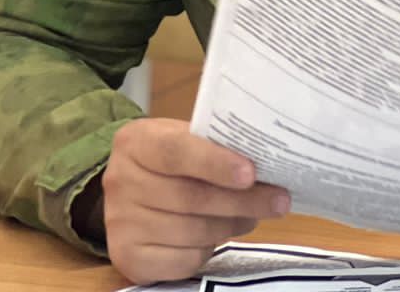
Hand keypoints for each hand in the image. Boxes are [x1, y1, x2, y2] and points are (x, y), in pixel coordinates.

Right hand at [101, 118, 290, 282]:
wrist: (131, 191)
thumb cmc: (172, 159)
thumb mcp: (186, 138)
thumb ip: (217, 146)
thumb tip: (269, 163)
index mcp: (136, 142)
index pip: (177, 151)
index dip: (216, 163)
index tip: (251, 174)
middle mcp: (120, 181)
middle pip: (190, 197)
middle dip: (242, 201)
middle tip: (279, 201)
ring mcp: (120, 222)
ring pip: (191, 231)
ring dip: (231, 225)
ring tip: (252, 216)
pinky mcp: (127, 257)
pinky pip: (182, 260)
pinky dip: (208, 250)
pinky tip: (218, 235)